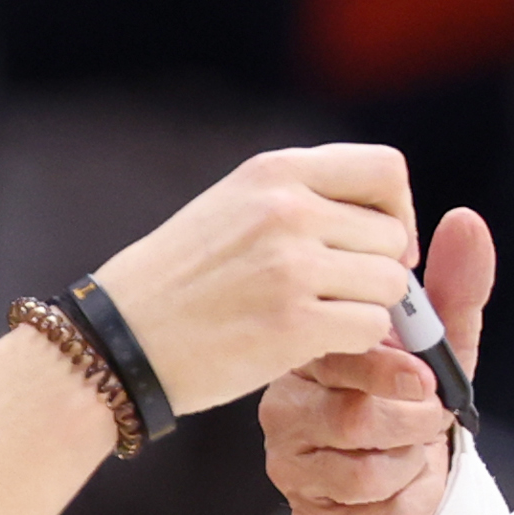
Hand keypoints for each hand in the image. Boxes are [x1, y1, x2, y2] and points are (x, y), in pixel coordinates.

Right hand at [91, 144, 419, 414]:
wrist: (117, 339)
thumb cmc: (179, 280)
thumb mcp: (233, 206)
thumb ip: (301, 198)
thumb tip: (385, 216)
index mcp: (275, 172)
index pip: (385, 170)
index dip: (396, 211)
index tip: (377, 244)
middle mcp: (288, 209)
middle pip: (392, 235)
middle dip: (377, 270)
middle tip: (339, 295)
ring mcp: (291, 266)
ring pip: (389, 285)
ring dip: (367, 309)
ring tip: (319, 318)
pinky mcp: (294, 324)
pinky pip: (372, 328)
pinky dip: (353, 343)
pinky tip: (311, 343)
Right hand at [266, 205, 489, 514]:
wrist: (410, 477)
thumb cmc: (413, 398)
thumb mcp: (440, 344)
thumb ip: (452, 290)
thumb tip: (466, 220)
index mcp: (310, 355)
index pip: (336, 355)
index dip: (389, 368)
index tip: (426, 376)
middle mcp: (286, 407)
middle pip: (352, 418)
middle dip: (414, 421)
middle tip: (433, 414)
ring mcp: (291, 462)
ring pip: (361, 470)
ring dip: (411, 461)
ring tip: (414, 447)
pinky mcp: (308, 510)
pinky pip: (367, 512)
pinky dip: (403, 500)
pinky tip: (402, 483)